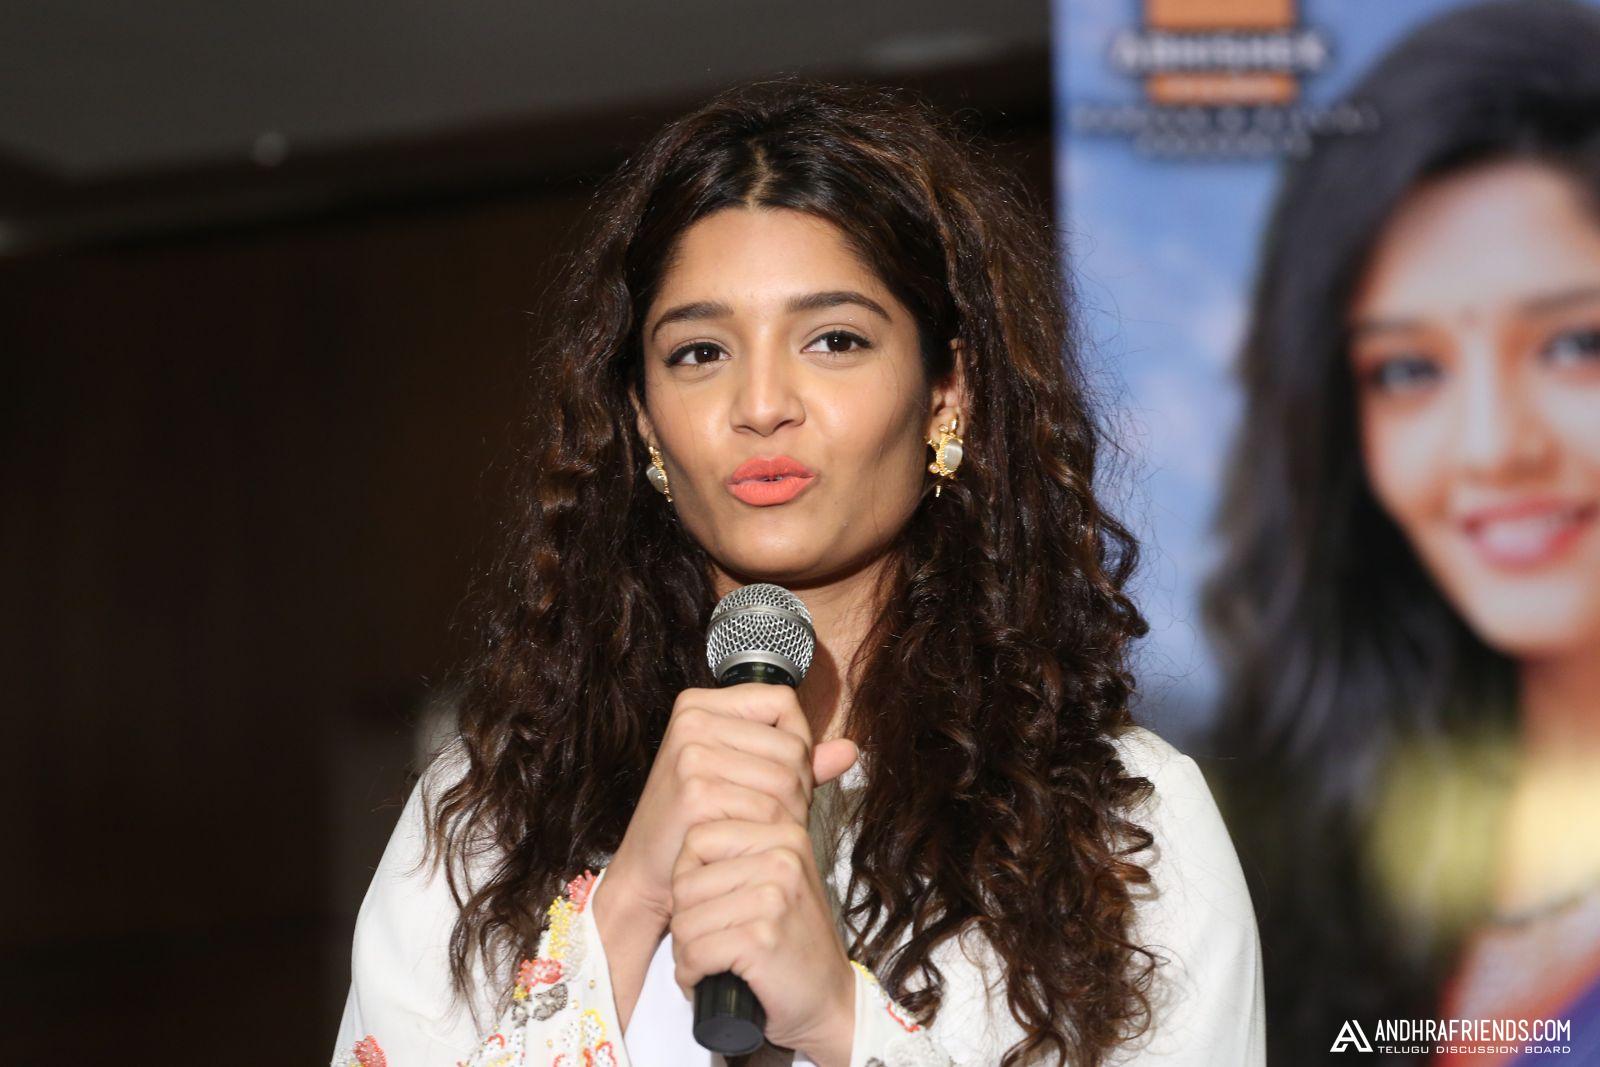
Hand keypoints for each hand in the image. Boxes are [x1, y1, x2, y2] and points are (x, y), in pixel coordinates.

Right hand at [602, 682, 859, 926]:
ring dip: (789, 812)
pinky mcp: (696, 790)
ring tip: (764, 828)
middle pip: (790, 742)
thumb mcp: (744, 777)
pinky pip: (769, 808)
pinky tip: (752, 841)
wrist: (650, 872)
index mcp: (699, 703)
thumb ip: (795, 760)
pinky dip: (771, 831)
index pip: (783, 702)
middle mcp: (692, 718)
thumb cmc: (699, 820)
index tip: (779, 775)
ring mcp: (691, 753)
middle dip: (797, 785)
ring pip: (786, 777)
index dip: (796, 741)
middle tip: (774, 814)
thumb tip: (851, 750)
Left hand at [667, 811, 857, 1061]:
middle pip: (685, 882)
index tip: (710, 904)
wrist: (829, 1001)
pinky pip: (694, 953)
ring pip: (684, 921)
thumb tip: (684, 835)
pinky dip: (691, 975)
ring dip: (686, 952)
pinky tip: (708, 979)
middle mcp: (782, 859)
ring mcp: (773, 898)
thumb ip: (741, 853)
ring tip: (711, 961)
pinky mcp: (761, 939)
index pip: (698, 837)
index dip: (688, 876)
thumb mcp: (779, 881)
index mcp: (785, 835)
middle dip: (684, 920)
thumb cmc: (794, 943)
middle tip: (708, 942)